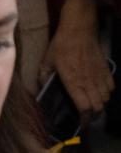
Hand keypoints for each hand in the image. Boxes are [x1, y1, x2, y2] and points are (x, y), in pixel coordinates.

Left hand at [45, 0, 113, 116]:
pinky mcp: (106, 70)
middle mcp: (89, 81)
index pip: (84, 107)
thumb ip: (44, 76)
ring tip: (91, 104)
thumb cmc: (61, 44)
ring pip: (106, 99)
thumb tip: (41, 89)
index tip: (81, 124)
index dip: (85, 119)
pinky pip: (111, 88)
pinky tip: (98, 91)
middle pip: (98, 107)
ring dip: (99, 105)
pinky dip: (107, 93)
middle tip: (85, 116)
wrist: (79, 28)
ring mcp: (99, 76)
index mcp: (73, 81)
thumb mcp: (47, 60)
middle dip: (93, 115)